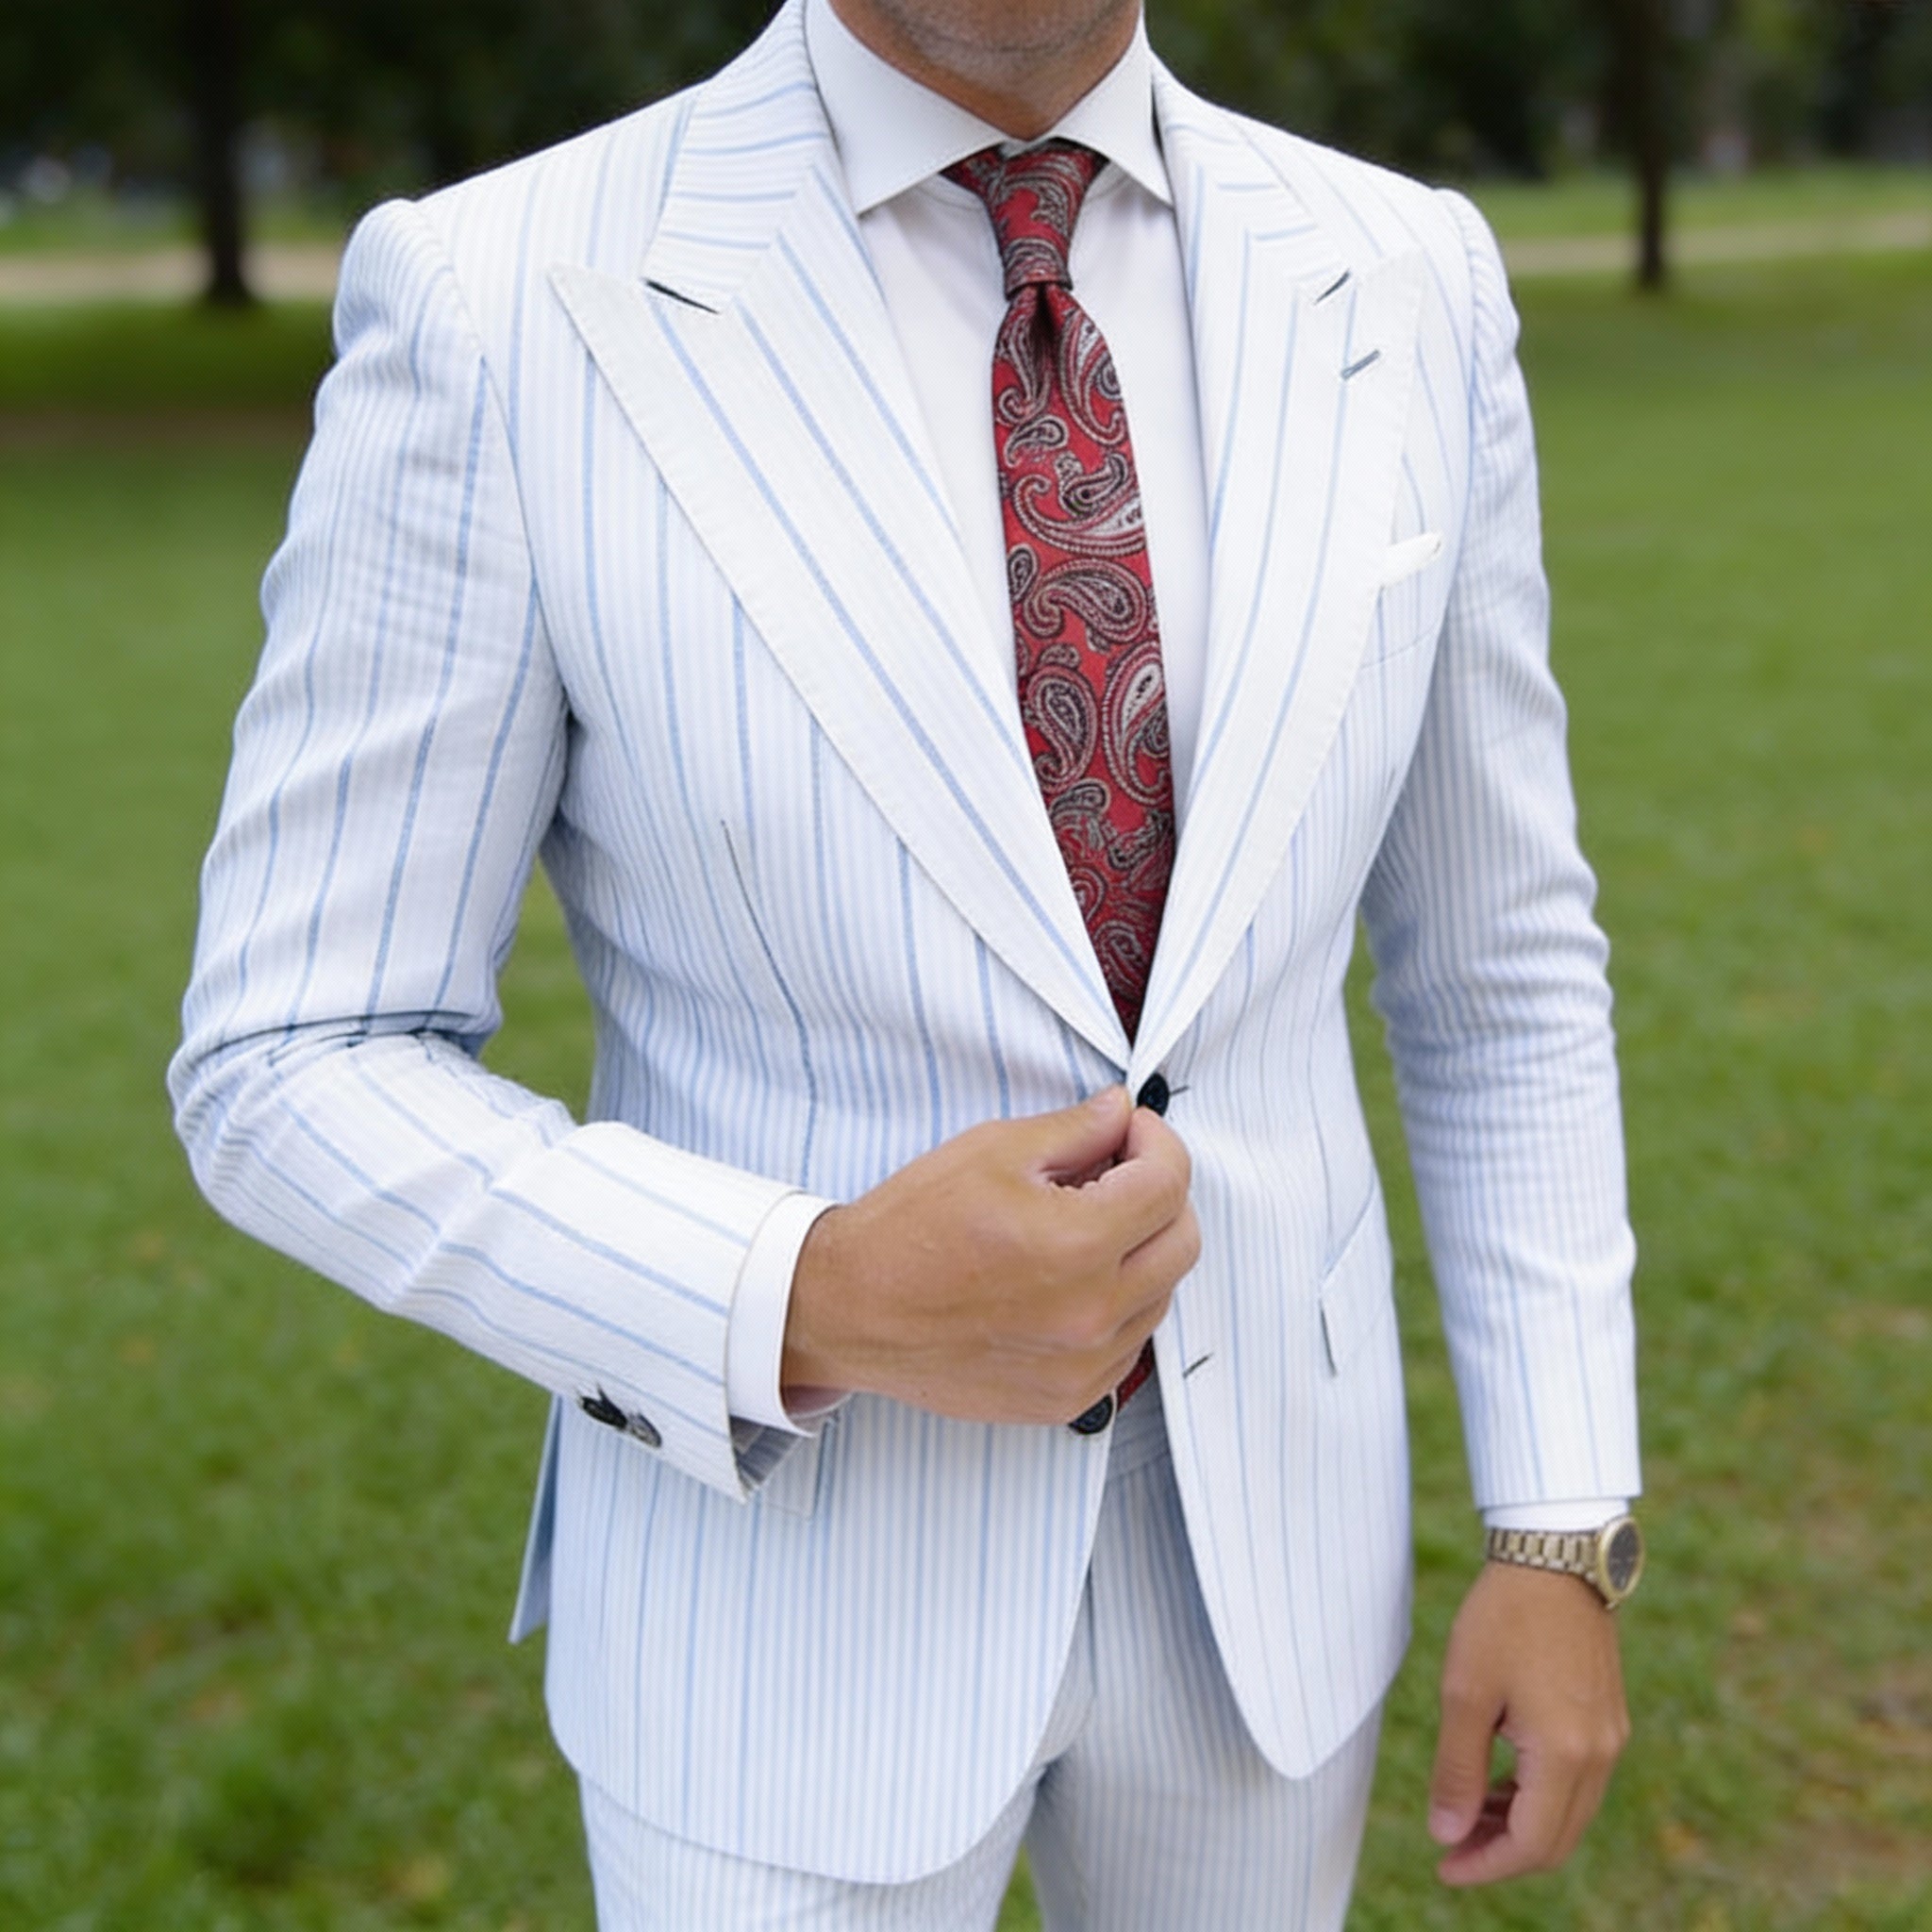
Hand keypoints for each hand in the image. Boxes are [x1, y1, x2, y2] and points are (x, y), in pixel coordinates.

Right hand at [782, 1088, 1198, 1424]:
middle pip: (1184, 1240)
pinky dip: (1117, 1305)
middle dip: (1160, 1193)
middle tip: (1114, 1171)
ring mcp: (1083, 1366)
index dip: (1155, 1139)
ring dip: (1140, 1251)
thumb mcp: (991, 1151)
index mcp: (1076, 1245)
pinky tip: (1068, 1280)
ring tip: (1081, 1227)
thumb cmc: (907, 1232)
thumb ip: (1074, 1129)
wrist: (850, 1310)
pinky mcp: (1067, 1398)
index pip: (1170, 1181)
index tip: (1129, 1131)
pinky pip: (1129, 1345)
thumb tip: (1121, 1112)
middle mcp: (1090, 1314)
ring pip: (1162, 1295)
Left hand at [1427, 1560, 1630, 1884]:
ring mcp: (1610, 1737)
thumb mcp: (1465, 1692)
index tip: (1443, 1867)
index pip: (1532, 1845)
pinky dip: (1538, 1794)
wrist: (1554, 1556)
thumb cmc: (1504, 1617)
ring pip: (1568, 1812)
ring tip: (1465, 1812)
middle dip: (1502, 1852)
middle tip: (1450, 1846)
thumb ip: (1458, 1770)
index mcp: (1566, 1755)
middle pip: (1556, 1839)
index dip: (1486, 1865)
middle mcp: (1600, 1755)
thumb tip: (1446, 1834)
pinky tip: (1497, 1779)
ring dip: (1519, 1824)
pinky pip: (1577, 1781)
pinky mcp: (1607, 1717)